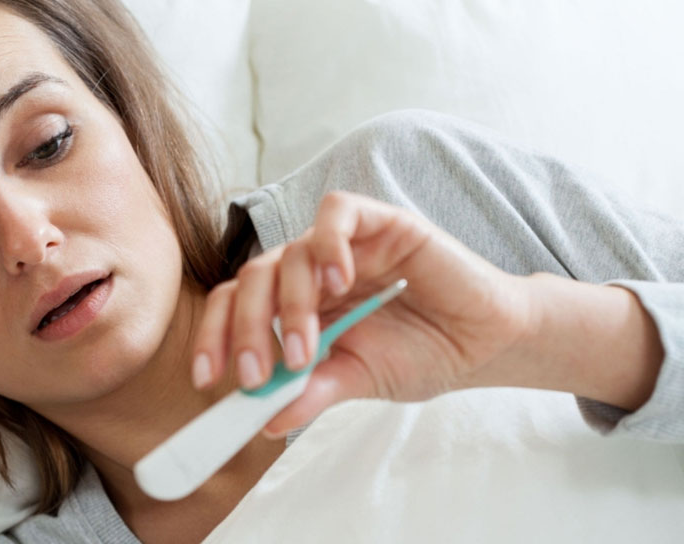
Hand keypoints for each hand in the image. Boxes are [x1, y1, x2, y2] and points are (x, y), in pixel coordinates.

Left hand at [191, 191, 534, 435]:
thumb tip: (266, 422)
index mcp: (295, 306)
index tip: (206, 380)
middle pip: (253, 280)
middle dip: (246, 329)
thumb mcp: (359, 380)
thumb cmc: (422, 355)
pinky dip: (329, 244)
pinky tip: (342, 282)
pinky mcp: (381, 222)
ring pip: (289, 252)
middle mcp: (310, 272)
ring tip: (309, 351)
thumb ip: (314, 392)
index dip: (214, 337)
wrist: (487, 342)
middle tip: (256, 375)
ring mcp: (343, 245)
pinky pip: (338, 213)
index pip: (237, 307)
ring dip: (290, 306)